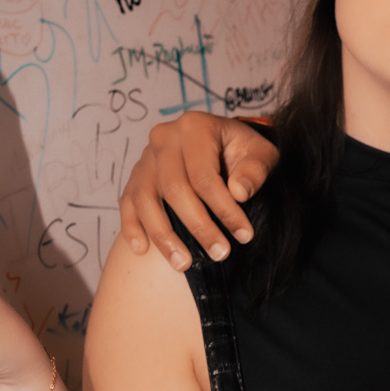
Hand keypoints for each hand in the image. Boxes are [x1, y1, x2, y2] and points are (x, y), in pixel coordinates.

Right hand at [118, 112, 280, 269]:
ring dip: (163, 236)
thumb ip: (255, 170)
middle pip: (174, 189)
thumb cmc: (242, 150)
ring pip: (146, 199)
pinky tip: (141, 249)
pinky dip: (132, 226)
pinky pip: (128, 202)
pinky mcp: (136, 175)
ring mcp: (146, 157)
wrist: (223, 142)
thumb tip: (239, 193)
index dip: (224, 210)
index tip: (244, 235)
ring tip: (183, 264)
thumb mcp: (261, 153)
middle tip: (220, 253)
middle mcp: (164, 138)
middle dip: (198, 227)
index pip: (205, 176)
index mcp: (195, 126)